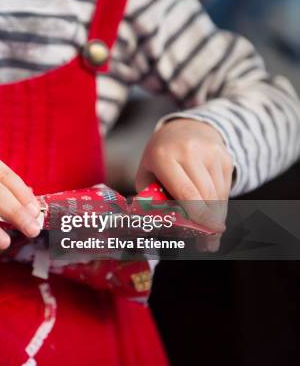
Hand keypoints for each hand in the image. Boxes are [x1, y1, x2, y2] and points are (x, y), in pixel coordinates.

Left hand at [136, 119, 233, 251]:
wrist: (184, 128)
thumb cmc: (160, 157)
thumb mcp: (148, 174)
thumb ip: (154, 198)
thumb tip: (167, 224)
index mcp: (163, 157)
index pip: (185, 191)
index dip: (198, 215)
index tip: (207, 232)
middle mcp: (189, 152)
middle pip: (205, 196)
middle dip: (208, 223)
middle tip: (208, 244)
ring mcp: (211, 153)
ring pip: (218, 194)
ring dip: (216, 216)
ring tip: (211, 234)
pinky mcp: (224, 156)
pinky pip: (224, 188)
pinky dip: (219, 203)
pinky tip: (213, 212)